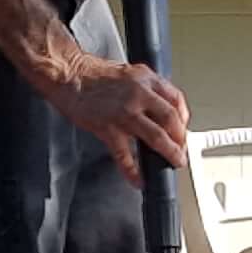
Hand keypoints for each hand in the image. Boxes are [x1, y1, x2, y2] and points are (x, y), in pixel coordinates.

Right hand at [52, 51, 193, 178]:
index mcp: (145, 79)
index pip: (176, 100)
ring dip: (168, 152)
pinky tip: (137, 179)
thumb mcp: (127, 73)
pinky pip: (125, 154)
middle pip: (171, 120)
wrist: (67, 74)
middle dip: (180, 139)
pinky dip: (133, 170)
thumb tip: (157, 109)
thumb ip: (144, 89)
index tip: (183, 130)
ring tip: (173, 162)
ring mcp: (124, 111)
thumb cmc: (91, 74)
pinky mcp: (108, 127)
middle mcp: (139, 94)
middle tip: (181, 150)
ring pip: (156, 136)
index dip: (183, 118)